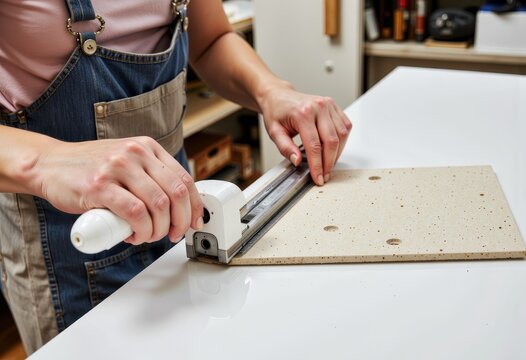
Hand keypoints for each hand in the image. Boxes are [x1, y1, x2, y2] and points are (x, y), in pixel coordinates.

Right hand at [33, 136, 203, 243]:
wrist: (49, 164)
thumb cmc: (90, 169)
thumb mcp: (127, 163)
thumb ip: (150, 178)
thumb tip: (178, 208)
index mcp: (147, 147)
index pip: (184, 178)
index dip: (195, 206)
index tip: (195, 222)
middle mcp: (136, 153)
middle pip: (175, 193)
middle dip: (180, 222)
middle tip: (172, 235)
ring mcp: (118, 167)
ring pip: (158, 205)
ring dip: (158, 230)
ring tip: (147, 236)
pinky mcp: (100, 186)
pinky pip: (135, 213)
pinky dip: (141, 230)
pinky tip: (134, 235)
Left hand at [260, 84, 351, 185]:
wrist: (278, 96)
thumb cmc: (276, 112)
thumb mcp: (274, 132)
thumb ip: (285, 147)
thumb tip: (297, 161)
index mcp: (302, 113)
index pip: (314, 145)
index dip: (317, 165)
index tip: (318, 177)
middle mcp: (318, 107)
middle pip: (331, 141)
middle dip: (329, 163)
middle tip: (325, 175)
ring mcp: (328, 105)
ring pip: (342, 135)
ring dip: (337, 153)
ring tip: (328, 164)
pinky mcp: (334, 106)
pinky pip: (345, 126)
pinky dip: (342, 141)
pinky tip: (333, 149)